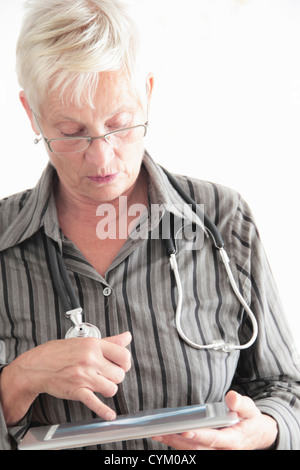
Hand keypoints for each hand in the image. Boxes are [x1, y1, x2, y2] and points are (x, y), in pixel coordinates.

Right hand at [0, 332, 131, 425]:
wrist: (38, 366)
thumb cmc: (60, 352)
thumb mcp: (86, 341)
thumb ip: (110, 341)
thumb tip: (127, 337)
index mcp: (94, 345)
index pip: (124, 355)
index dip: (125, 363)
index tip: (121, 365)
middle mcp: (90, 359)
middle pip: (119, 374)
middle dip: (115, 377)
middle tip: (107, 375)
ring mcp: (84, 376)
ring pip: (111, 388)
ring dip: (108, 389)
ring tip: (101, 385)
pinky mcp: (77, 390)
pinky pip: (95, 402)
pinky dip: (104, 411)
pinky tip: (110, 415)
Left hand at [152, 391, 277, 449]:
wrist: (256, 435)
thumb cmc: (250, 420)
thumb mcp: (250, 409)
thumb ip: (241, 403)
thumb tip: (231, 397)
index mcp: (234, 440)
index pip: (214, 439)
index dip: (200, 435)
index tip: (185, 430)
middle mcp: (223, 451)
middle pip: (198, 448)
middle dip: (178, 440)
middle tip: (160, 431)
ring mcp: (215, 453)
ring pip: (192, 451)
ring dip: (173, 442)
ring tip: (156, 432)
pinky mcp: (209, 451)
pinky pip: (191, 450)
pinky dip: (177, 443)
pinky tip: (164, 435)